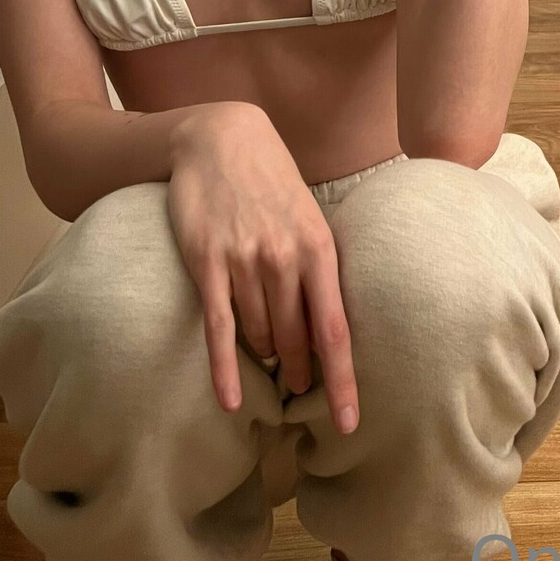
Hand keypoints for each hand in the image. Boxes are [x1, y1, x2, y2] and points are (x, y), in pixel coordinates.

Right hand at [167, 102, 358, 434]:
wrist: (221, 138)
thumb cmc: (271, 182)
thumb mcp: (308, 217)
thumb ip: (318, 267)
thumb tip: (328, 323)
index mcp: (319, 247)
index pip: (336, 330)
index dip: (343, 381)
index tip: (351, 421)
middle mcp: (285, 258)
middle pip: (297, 341)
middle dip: (300, 373)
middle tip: (300, 390)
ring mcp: (245, 260)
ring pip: (260, 335)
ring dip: (264, 356)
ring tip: (267, 363)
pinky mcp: (208, 262)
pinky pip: (220, 327)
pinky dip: (225, 368)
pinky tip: (231, 401)